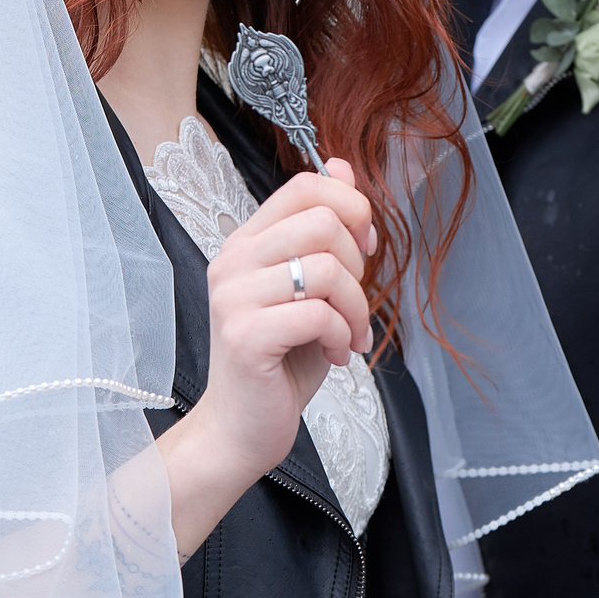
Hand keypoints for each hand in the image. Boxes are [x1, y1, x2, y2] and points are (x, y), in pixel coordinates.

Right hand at [157, 159, 375, 554]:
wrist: (242, 430)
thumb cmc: (279, 363)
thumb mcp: (311, 289)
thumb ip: (324, 232)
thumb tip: (340, 167)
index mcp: (247, 242)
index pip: (304, 186)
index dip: (350, 207)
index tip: (364, 247)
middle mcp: (233, 261)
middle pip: (322, 221)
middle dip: (359, 264)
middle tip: (354, 305)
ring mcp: (234, 297)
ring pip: (326, 268)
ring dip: (356, 308)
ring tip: (348, 337)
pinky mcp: (244, 334)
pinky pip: (317, 313)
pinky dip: (340, 335)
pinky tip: (334, 356)